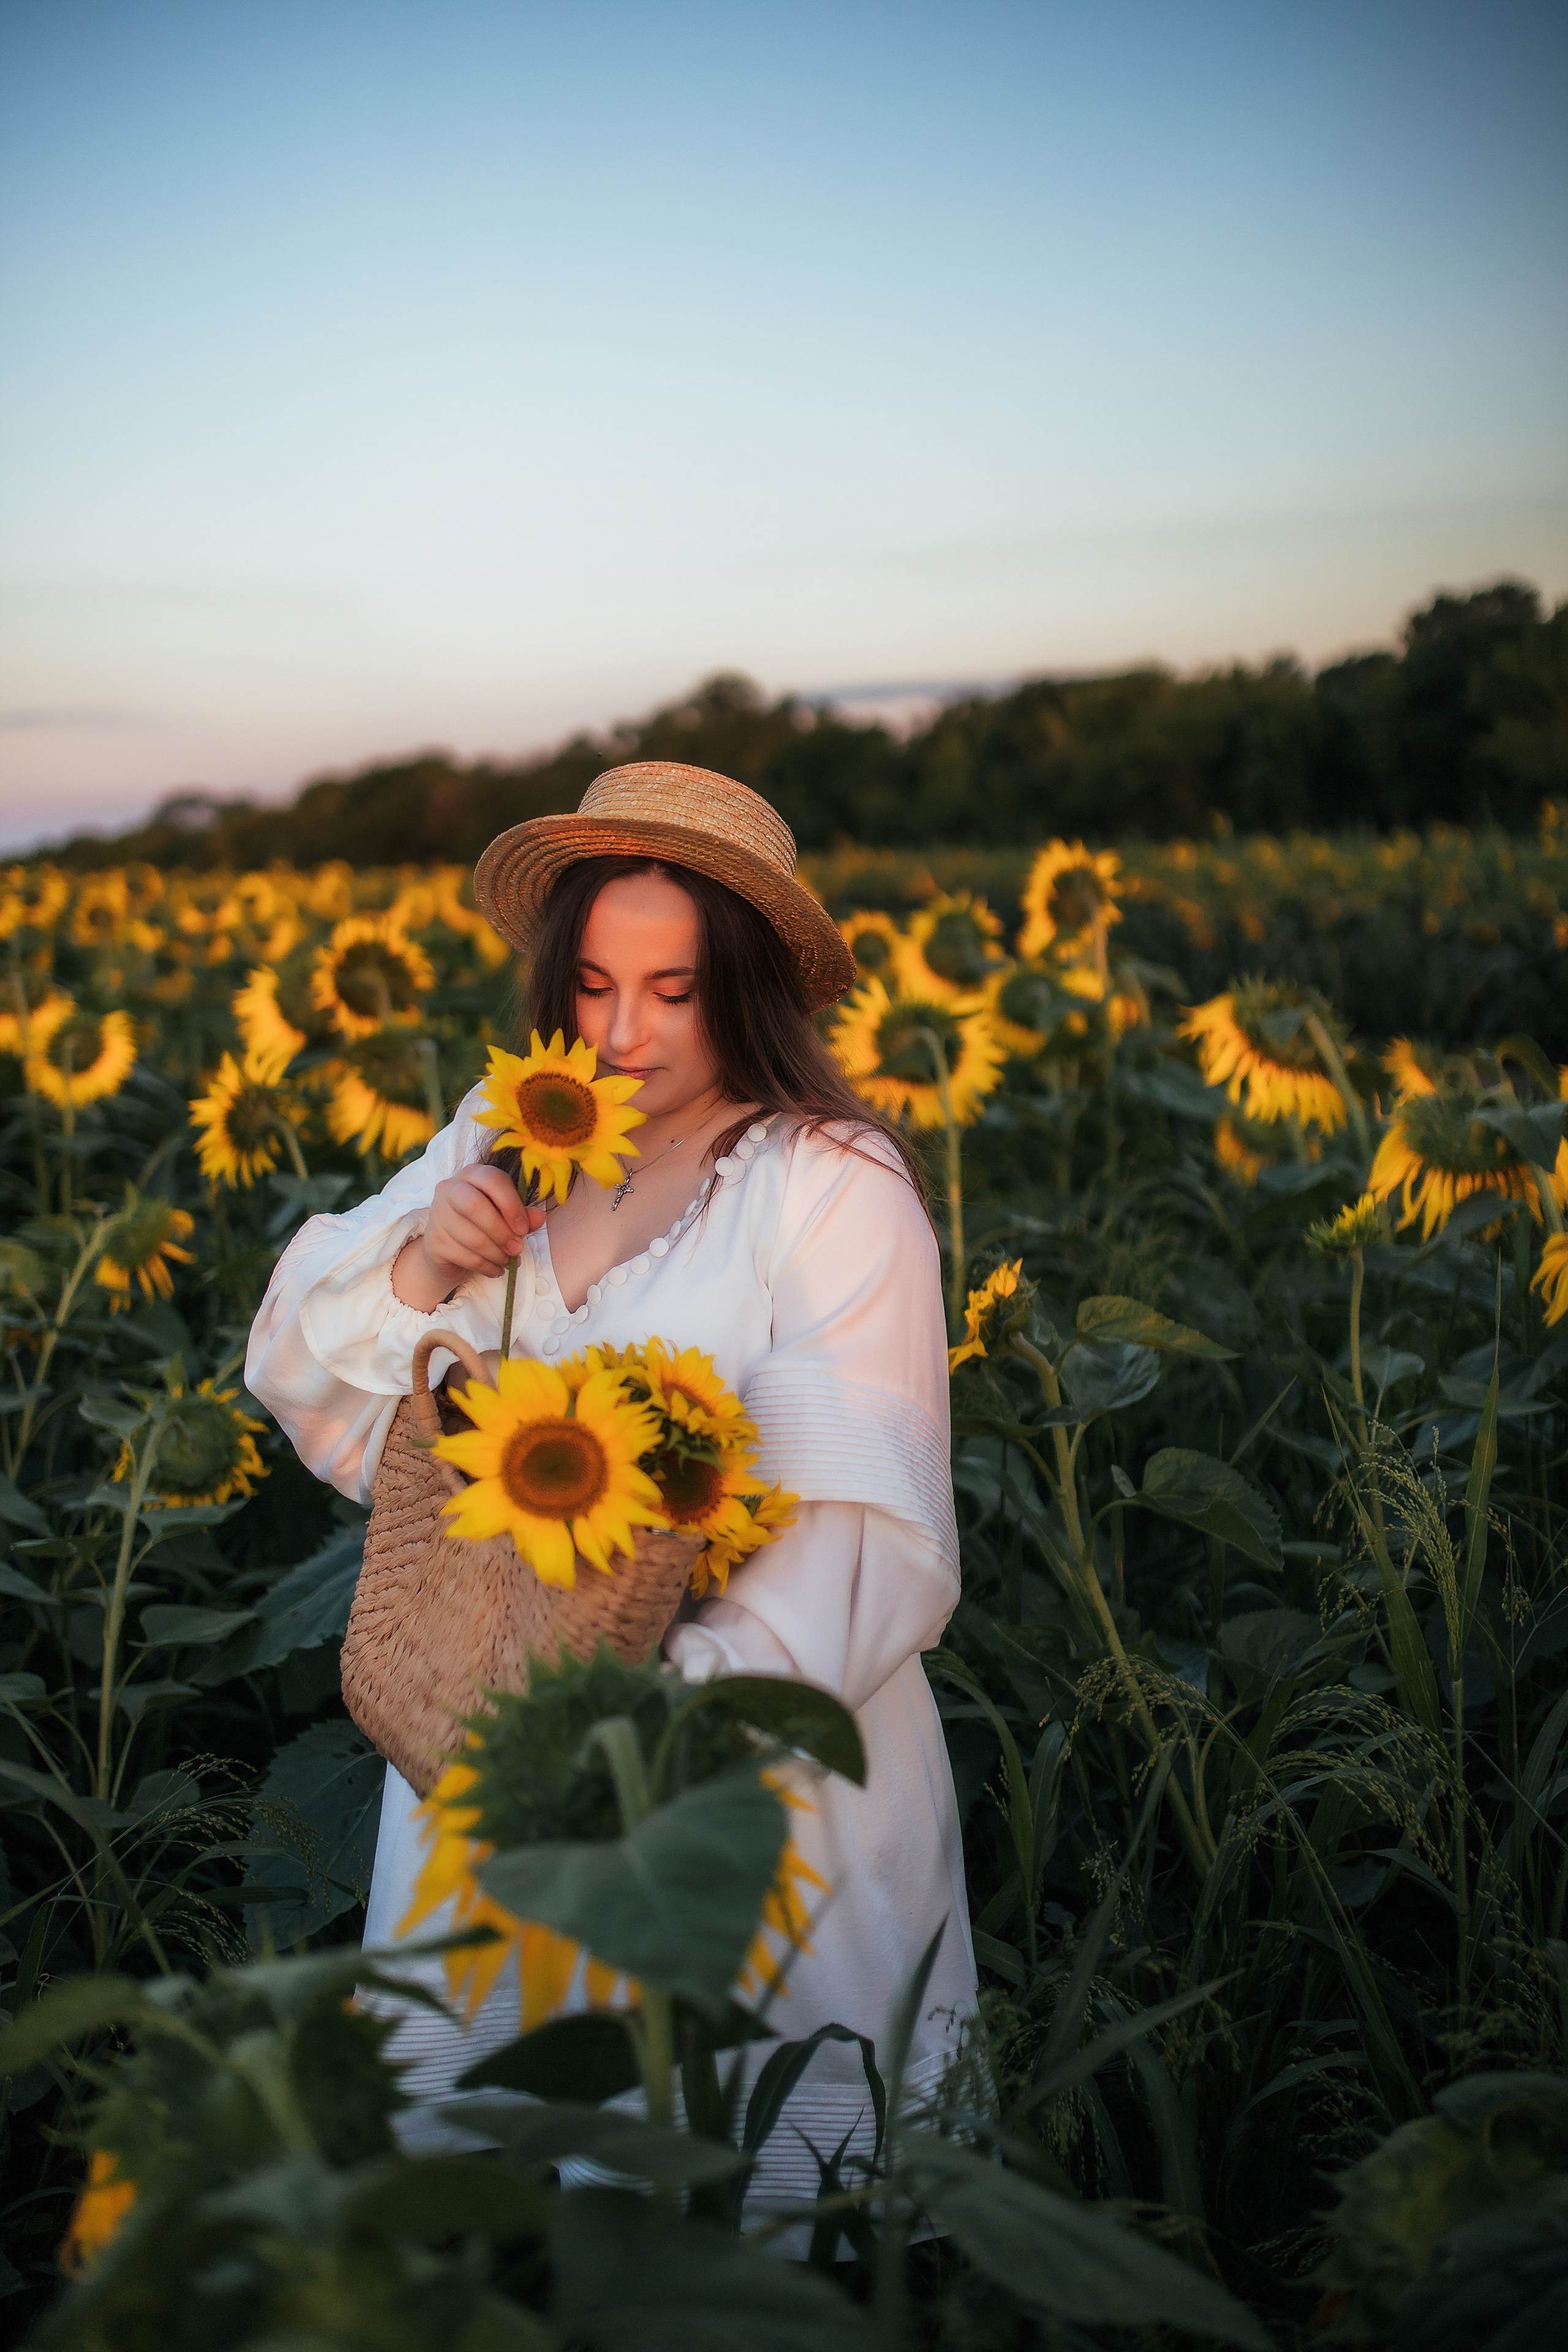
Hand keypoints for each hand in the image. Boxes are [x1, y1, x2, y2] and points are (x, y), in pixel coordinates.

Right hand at [391, 1168, 544, 1310]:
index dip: (511, 1205)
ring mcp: (437, 1214)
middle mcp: (450, 1188)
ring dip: (497, 1254)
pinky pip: (465, 1257)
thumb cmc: (483, 1224)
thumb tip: (539, 1218)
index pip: (493, 1180)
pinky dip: (486, 1267)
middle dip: (501, 1232)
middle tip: (517, 1249)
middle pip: (475, 1206)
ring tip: (508, 1261)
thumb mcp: (507, 1216)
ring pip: (472, 1237)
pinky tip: (496, 1270)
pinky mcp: (433, 1241)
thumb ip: (524, 1215)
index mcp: (473, 1174)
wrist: (451, 1251)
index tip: (524, 1228)